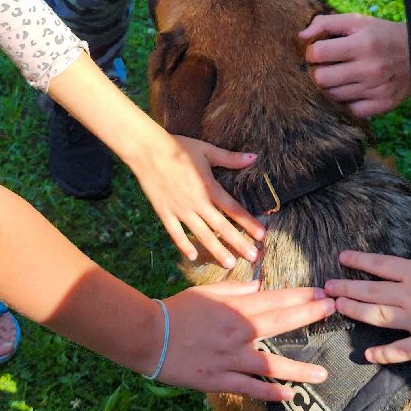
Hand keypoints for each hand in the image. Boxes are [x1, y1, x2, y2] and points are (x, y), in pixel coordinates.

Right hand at [127, 132, 266, 267]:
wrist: (147, 151)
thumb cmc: (178, 147)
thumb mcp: (207, 151)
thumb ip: (230, 158)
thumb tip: (254, 157)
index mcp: (209, 187)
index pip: (233, 209)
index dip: (249, 222)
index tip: (263, 235)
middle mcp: (196, 202)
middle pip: (221, 227)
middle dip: (238, 243)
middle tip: (253, 257)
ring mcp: (180, 210)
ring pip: (201, 234)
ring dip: (217, 250)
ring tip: (230, 263)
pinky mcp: (165, 212)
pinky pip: (176, 233)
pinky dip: (184, 245)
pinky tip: (194, 256)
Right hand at [156, 281, 336, 400]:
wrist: (148, 336)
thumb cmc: (176, 311)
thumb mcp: (206, 292)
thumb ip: (236, 291)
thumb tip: (260, 287)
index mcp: (235, 309)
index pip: (275, 300)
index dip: (302, 297)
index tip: (323, 294)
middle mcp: (238, 333)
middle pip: (280, 323)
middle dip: (310, 316)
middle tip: (335, 312)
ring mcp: (230, 358)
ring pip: (271, 365)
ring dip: (299, 369)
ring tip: (324, 374)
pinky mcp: (219, 380)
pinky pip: (249, 388)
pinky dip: (270, 392)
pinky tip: (290, 396)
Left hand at [299, 13, 410, 117]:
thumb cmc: (383, 35)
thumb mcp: (358, 21)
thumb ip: (326, 23)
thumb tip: (301, 36)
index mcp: (362, 44)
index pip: (318, 53)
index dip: (312, 52)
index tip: (318, 51)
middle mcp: (369, 68)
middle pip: (321, 78)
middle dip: (318, 71)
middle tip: (326, 66)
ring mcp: (376, 89)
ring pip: (332, 96)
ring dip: (331, 87)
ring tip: (340, 77)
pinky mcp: (383, 105)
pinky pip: (350, 110)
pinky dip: (347, 102)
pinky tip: (351, 91)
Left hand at [323, 251, 410, 360]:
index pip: (379, 265)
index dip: (358, 262)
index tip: (342, 258)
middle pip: (370, 291)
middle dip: (346, 289)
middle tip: (327, 287)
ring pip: (377, 316)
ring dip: (355, 312)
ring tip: (337, 308)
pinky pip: (400, 350)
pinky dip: (383, 353)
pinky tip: (367, 354)